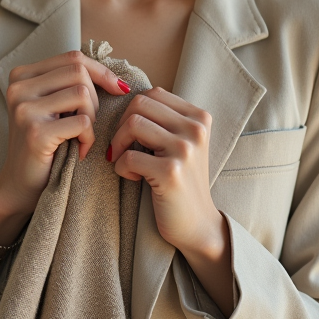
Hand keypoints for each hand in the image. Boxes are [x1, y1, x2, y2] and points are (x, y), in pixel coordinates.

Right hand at [0, 50, 128, 247]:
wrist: (21, 186)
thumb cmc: (44, 145)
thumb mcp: (53, 106)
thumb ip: (70, 84)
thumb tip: (117, 78)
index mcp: (21, 76)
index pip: (72, 57)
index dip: (100, 71)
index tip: (118, 88)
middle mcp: (19, 88)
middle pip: (78, 72)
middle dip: (95, 98)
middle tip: (86, 123)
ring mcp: (25, 109)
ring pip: (82, 93)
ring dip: (92, 118)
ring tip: (80, 136)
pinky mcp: (36, 132)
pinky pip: (82, 122)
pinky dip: (88, 138)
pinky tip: (79, 150)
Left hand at [107, 88, 234, 313]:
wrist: (197, 224)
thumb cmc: (182, 181)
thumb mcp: (182, 143)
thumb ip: (164, 119)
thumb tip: (125, 94)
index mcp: (199, 118)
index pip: (153, 94)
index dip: (132, 111)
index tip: (130, 134)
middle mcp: (196, 129)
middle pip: (140, 104)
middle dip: (121, 125)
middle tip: (120, 147)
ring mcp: (185, 150)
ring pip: (133, 124)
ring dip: (119, 144)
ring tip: (125, 162)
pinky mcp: (170, 172)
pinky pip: (129, 156)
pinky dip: (121, 167)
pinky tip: (133, 178)